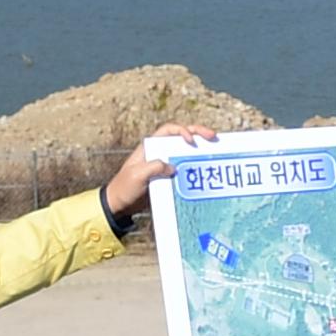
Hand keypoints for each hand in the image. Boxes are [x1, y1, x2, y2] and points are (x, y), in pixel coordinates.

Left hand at [103, 122, 222, 218]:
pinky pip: (184, 169)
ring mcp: (164, 164)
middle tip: (214, 137)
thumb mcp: (137, 175)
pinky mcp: (168, 177)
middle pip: (181, 137)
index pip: (169, 130)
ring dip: (200, 150)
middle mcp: (159, 152)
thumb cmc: (124, 187)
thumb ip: (154, 167)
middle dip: (198, 134)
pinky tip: (206, 171)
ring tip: (215, 150)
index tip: (191, 140)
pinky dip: (195, 168)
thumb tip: (173, 167)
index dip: (182, 131)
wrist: (120, 205)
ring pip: (185, 152)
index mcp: (150, 146)